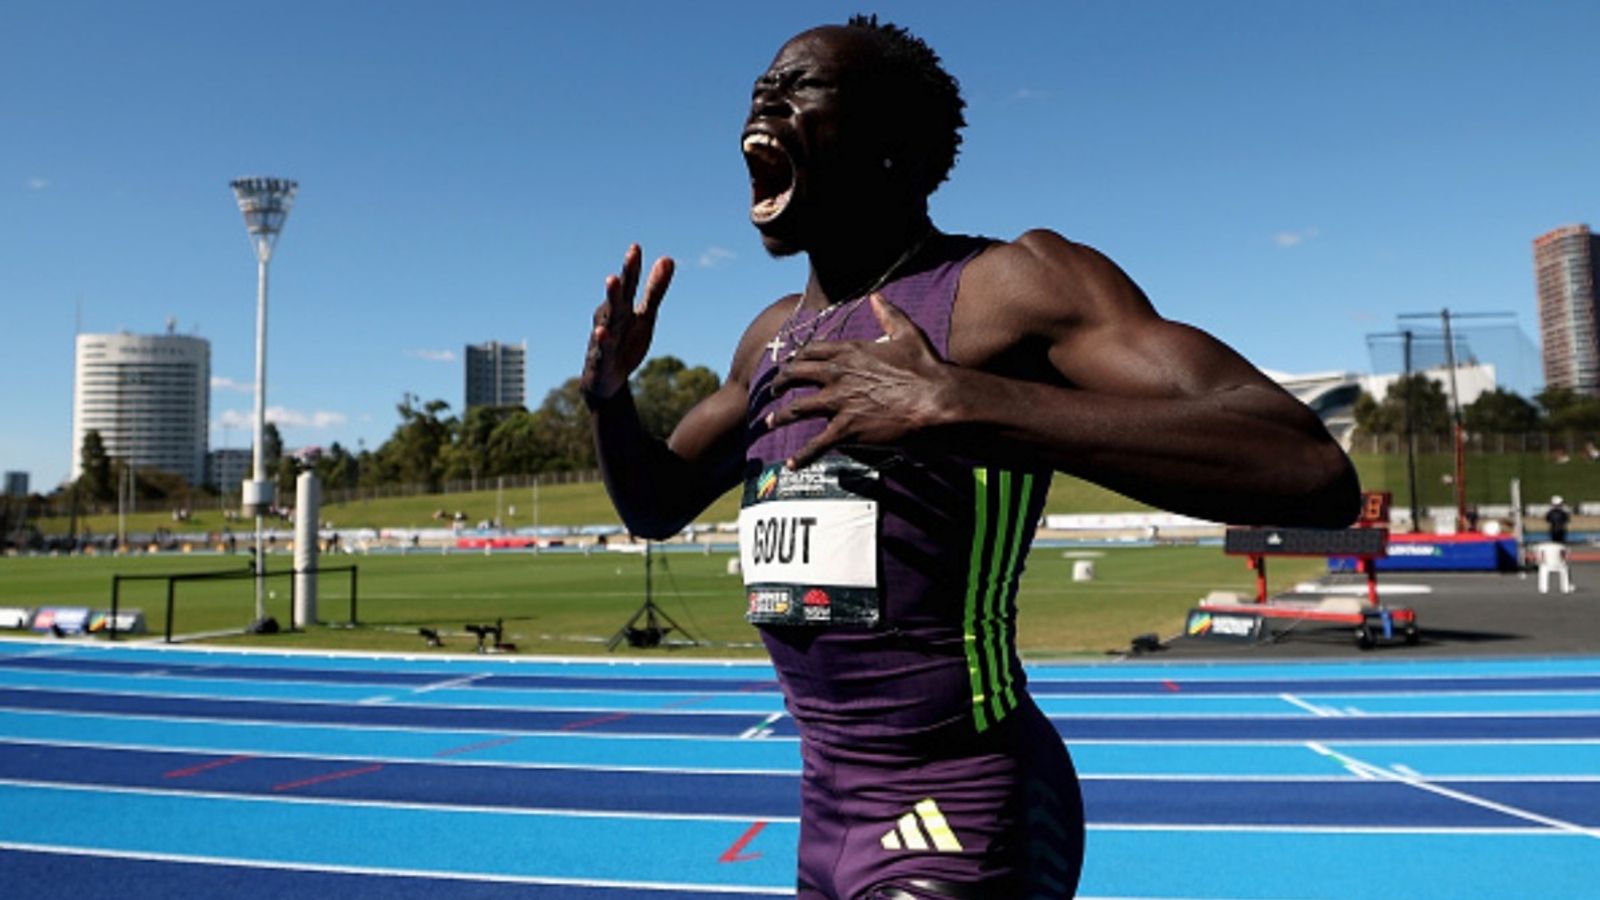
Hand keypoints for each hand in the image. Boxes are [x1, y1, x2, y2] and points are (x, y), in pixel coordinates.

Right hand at [582, 244, 674, 406]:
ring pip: (608, 318)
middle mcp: (611, 318)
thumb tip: (668, 258)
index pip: (628, 285)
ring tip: (611, 280)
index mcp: (622, 306)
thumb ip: (655, 290)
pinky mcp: (602, 359)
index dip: (632, 267)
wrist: (606, 378)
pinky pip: (603, 349)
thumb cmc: (626, 341)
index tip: (635, 247)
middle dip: (621, 279)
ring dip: (610, 300)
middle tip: (627, 259)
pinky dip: (602, 340)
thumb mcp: (645, 316)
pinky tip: (602, 331)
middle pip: (618, 298)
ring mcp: (604, 338)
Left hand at [768, 294, 955, 468]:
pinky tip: (791, 464)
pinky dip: (802, 455)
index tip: (790, 364)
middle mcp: (838, 375)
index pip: (812, 352)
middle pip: (796, 376)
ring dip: (781, 417)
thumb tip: (877, 296)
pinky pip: (817, 444)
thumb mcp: (907, 332)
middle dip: (780, 383)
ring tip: (770, 423)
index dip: (797, 358)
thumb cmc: (925, 367)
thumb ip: (888, 313)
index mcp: (850, 352)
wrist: (936, 399)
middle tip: (773, 390)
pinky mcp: (847, 429)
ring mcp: (840, 403)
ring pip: (797, 409)